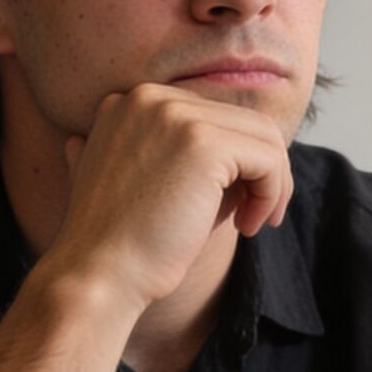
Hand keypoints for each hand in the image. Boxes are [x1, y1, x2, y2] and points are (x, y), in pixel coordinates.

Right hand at [40, 83, 292, 309]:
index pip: (212, 117)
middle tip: (254, 216)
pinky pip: (269, 159)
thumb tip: (252, 155)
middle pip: (241, 120)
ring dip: (272, 183)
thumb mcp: (147, 184)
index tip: (234, 203)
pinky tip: (248, 227)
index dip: (233, 161)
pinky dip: (272, 194)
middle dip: (261, 170)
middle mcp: (149, 97)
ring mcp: (174, 114)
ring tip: (254, 223)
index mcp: (130, 103)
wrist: (99, 274)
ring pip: (263, 136)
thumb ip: (184, 158)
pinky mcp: (202, 143)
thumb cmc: (125, 243)